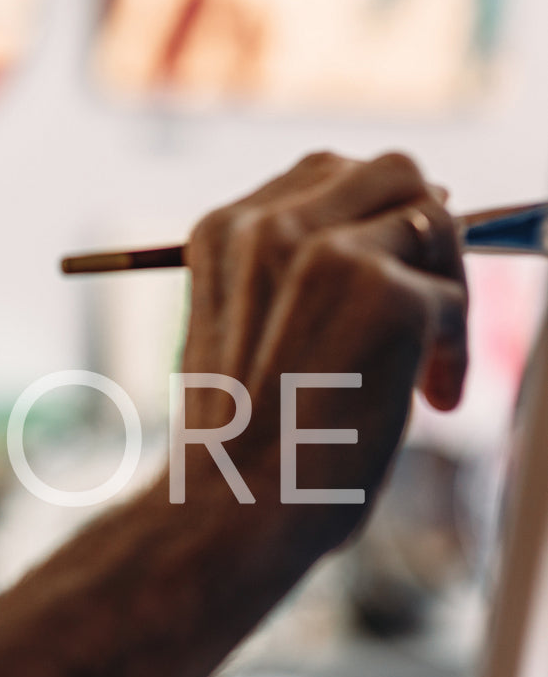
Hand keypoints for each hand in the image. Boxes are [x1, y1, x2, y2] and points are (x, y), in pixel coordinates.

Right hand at [178, 151, 467, 549]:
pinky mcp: (388, 295)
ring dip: (444, 288)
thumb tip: (390, 240)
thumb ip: (285, 276)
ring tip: (426, 364)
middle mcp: (270, 226)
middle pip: (389, 172)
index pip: (325, 176)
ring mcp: (331, 254)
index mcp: (224, 232)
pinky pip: (453, 298)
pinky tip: (428, 401)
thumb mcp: (237, 332)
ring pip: (434, 223)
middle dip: (419, 229)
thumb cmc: (231, 442)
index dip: (368, 219)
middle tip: (427, 299)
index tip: (388, 276)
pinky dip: (453, 351)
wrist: (230, 504)